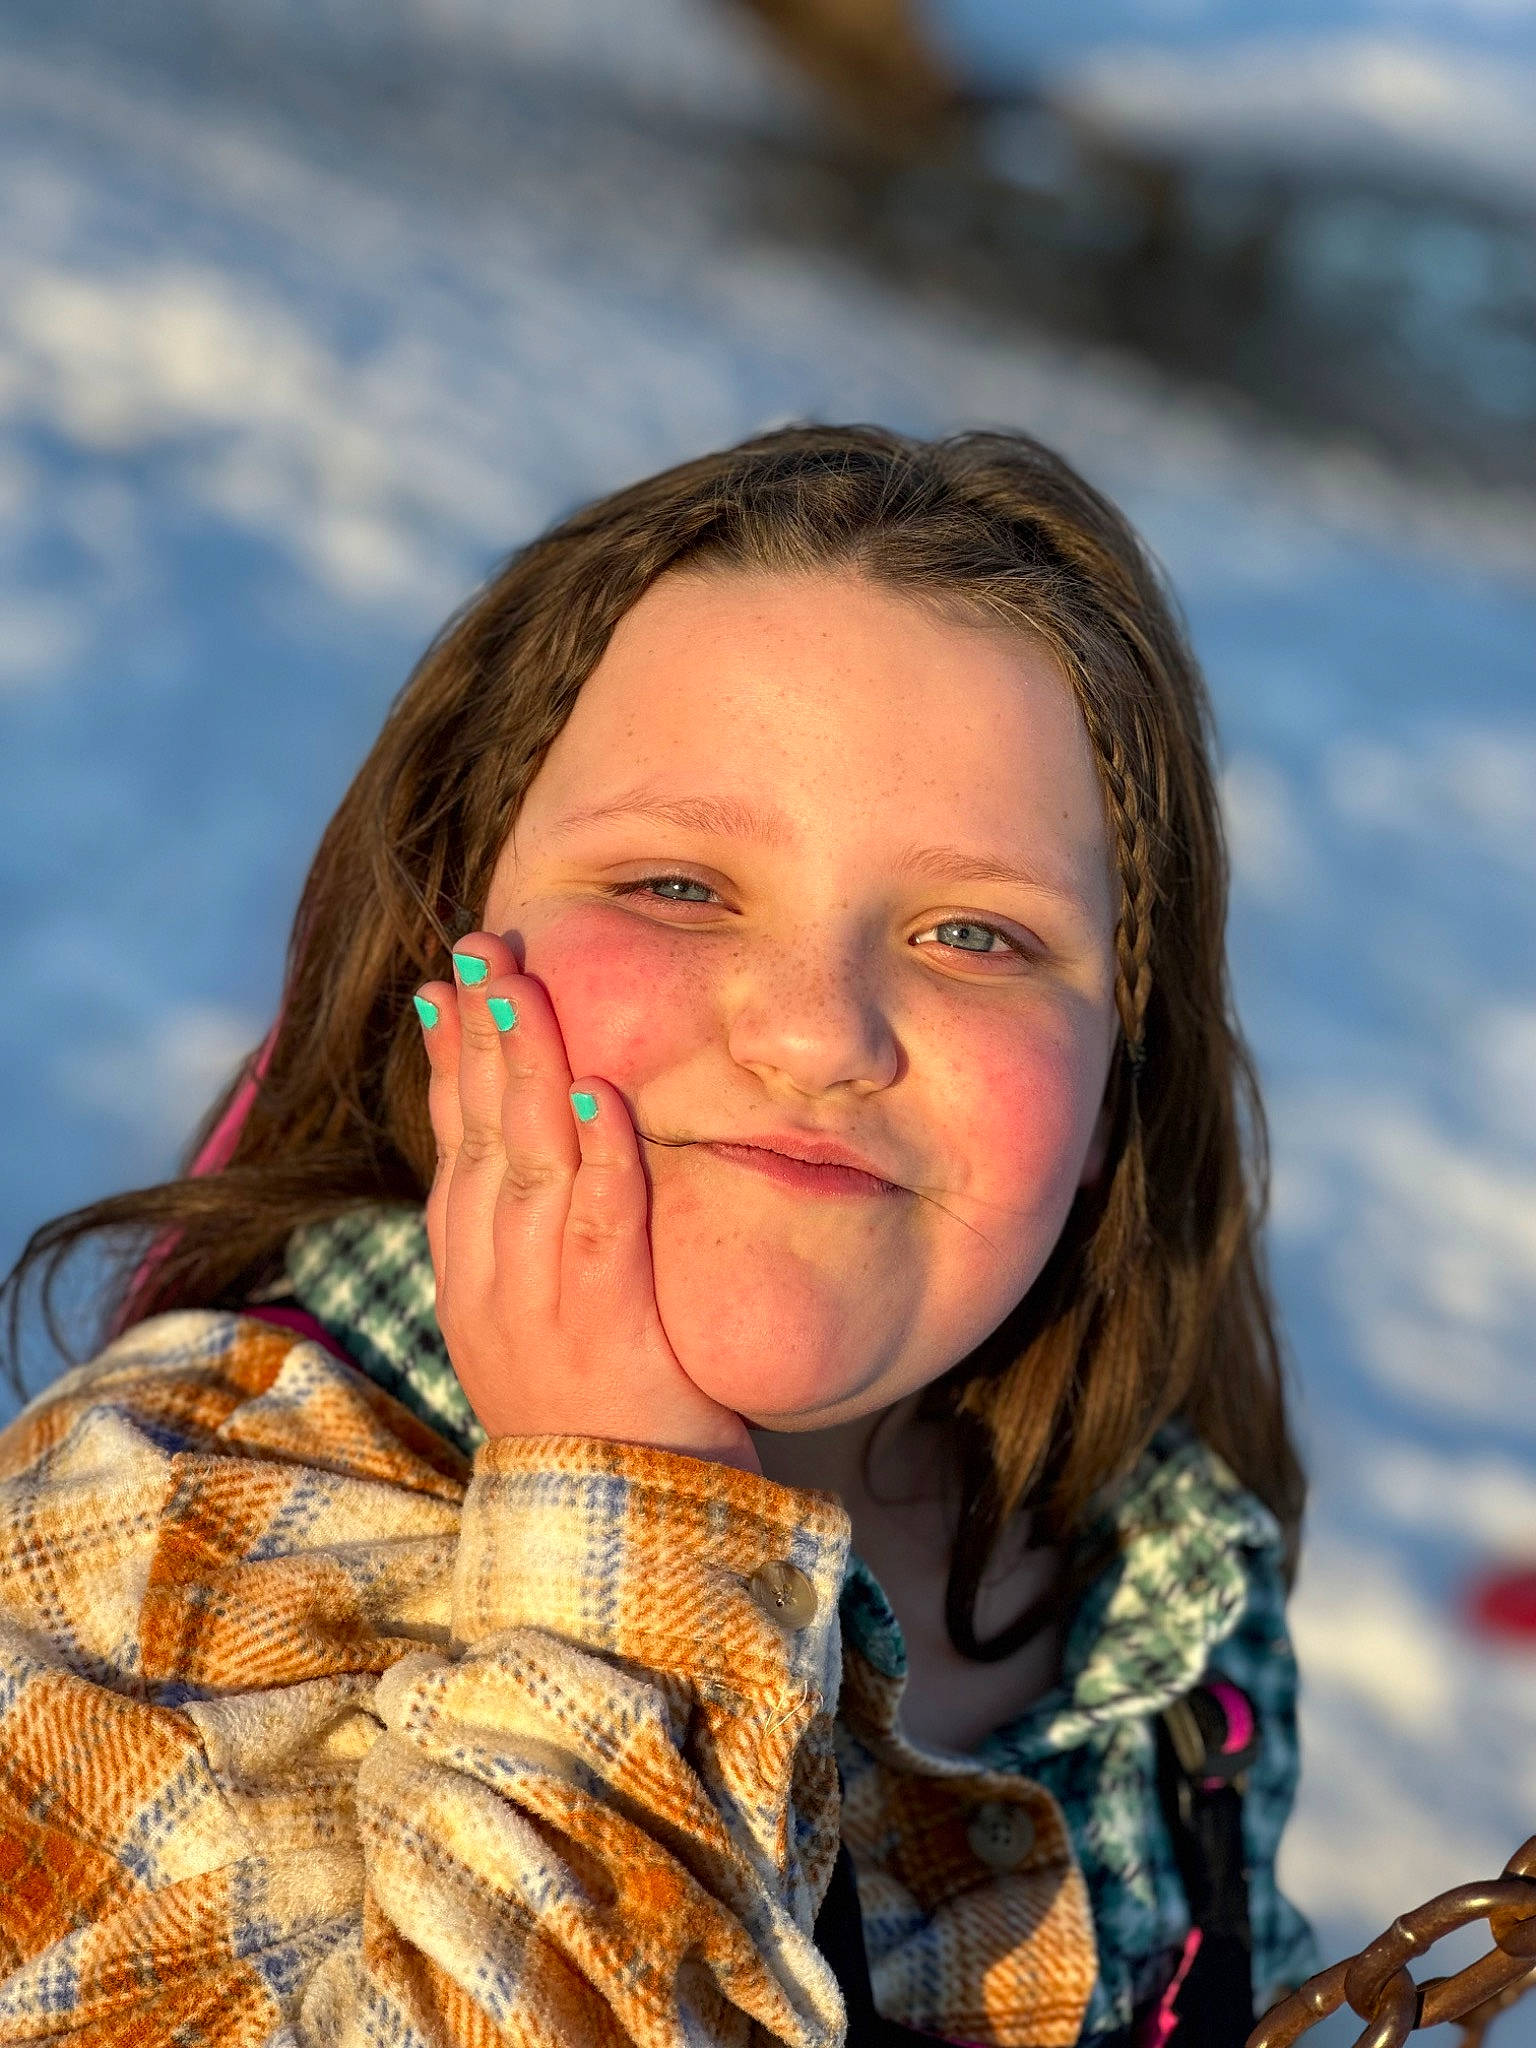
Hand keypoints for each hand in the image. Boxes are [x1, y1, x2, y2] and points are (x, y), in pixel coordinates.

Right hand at [414, 931, 760, 1473]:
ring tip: (526, 986)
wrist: (616, 1529)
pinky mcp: (605, 1331)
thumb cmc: (596, 1407)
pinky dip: (601, 1159)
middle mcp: (491, 1278)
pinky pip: (600, 1229)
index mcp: (472, 1269)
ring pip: (530, 1164)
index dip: (450, 1056)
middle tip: (484, 944)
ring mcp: (540, 1306)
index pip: (454, 1142)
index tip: (447, 980)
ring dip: (528, 1068)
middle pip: (482, 1134)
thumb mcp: (537, 1311)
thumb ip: (531, 1230)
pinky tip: (601, 1095)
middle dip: (482, 1032)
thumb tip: (539, 1138)